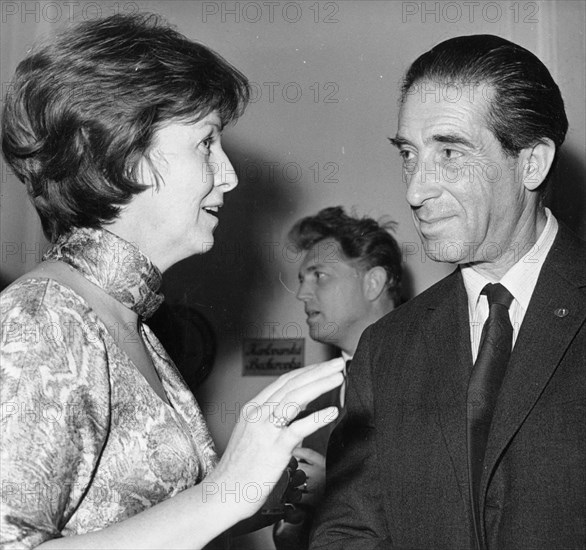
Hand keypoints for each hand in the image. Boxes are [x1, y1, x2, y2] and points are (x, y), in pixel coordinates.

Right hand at [205, 358, 344, 521]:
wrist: (224, 494)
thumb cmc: (242, 468)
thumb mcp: (256, 435)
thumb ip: (277, 420)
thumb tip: (303, 411)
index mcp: (253, 408)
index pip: (284, 381)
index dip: (307, 371)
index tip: (325, 366)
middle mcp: (258, 413)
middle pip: (292, 384)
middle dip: (318, 371)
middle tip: (339, 363)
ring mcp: (265, 429)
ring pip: (295, 398)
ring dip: (320, 385)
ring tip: (339, 377)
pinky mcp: (274, 448)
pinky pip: (299, 428)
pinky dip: (317, 417)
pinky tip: (333, 411)